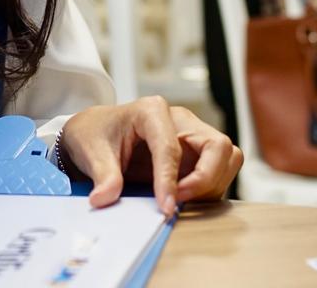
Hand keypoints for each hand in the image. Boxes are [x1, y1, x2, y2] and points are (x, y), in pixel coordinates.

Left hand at [60, 97, 242, 214]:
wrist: (93, 133)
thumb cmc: (94, 133)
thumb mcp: (90, 151)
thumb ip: (102, 174)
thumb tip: (105, 198)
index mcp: (152, 110)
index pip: (172, 146)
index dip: (170, 179)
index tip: (165, 206)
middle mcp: (180, 121)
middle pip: (218, 147)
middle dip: (206, 178)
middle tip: (178, 202)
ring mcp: (191, 137)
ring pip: (226, 159)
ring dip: (209, 186)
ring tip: (178, 202)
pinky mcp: (195, 155)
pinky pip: (217, 173)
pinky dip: (206, 191)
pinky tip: (181, 200)